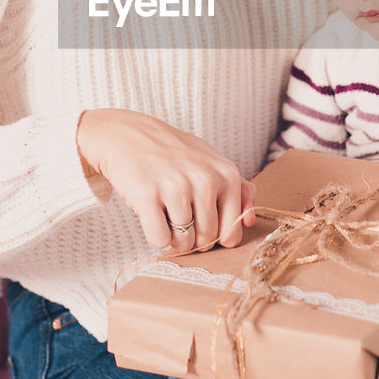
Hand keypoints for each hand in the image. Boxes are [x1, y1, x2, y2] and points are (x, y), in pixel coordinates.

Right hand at [77, 108, 255, 252]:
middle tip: (179, 213)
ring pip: (183, 242)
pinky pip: (159, 240)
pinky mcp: (148, 196)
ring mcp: (176, 188)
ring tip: (165, 210)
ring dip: (172, 236)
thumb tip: (251, 220)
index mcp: (227, 174)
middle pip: (206, 240)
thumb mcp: (212, 162)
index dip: (215, 235)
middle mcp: (205, 180)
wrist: (127, 136)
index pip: (231, 233)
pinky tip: (151, 214)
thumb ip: (240, 190)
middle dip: (192, 237)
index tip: (202, 222)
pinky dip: (154, 234)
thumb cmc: (173, 154)